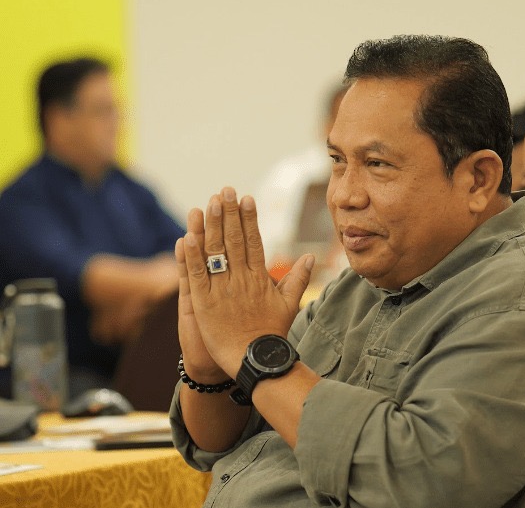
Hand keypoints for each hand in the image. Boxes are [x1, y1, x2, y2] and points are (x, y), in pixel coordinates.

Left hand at [182, 187, 313, 376]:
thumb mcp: (289, 304)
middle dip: (229, 213)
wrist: (255, 361)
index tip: (247, 198)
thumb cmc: (272, 334)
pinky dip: (192, 255)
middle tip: (225, 190)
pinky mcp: (204, 303)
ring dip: (211, 226)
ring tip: (207, 203)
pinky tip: (188, 236)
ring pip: (215, 253)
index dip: (250, 219)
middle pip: (234, 240)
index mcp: (260, 278)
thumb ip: (297, 278)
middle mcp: (241, 280)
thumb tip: (310, 256)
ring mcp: (222, 290)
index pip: (254, 241)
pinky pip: (196, 275)